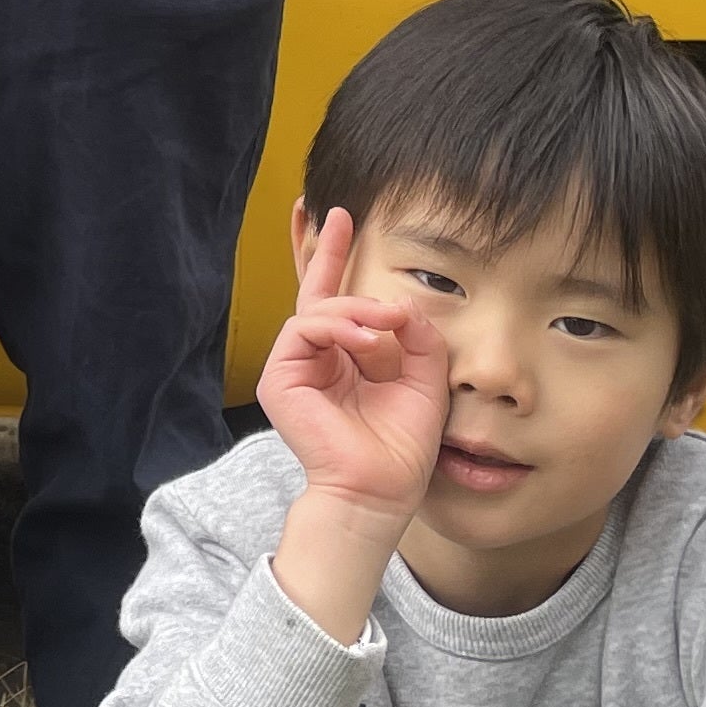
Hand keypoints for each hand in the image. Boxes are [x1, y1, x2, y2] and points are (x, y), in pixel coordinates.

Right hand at [259, 207, 450, 647]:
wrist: (379, 489)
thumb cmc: (400, 447)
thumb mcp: (424, 380)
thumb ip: (418, 337)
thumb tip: (403, 304)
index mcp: (349, 359)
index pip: (340, 303)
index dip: (337, 261)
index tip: (344, 220)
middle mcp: (318, 358)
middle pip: (315, 292)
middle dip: (326, 251)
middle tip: (340, 217)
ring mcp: (295, 367)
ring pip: (319, 310)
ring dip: (357, 311)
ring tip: (386, 330)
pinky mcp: (280, 378)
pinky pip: (305, 330)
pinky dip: (339, 328)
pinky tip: (368, 343)